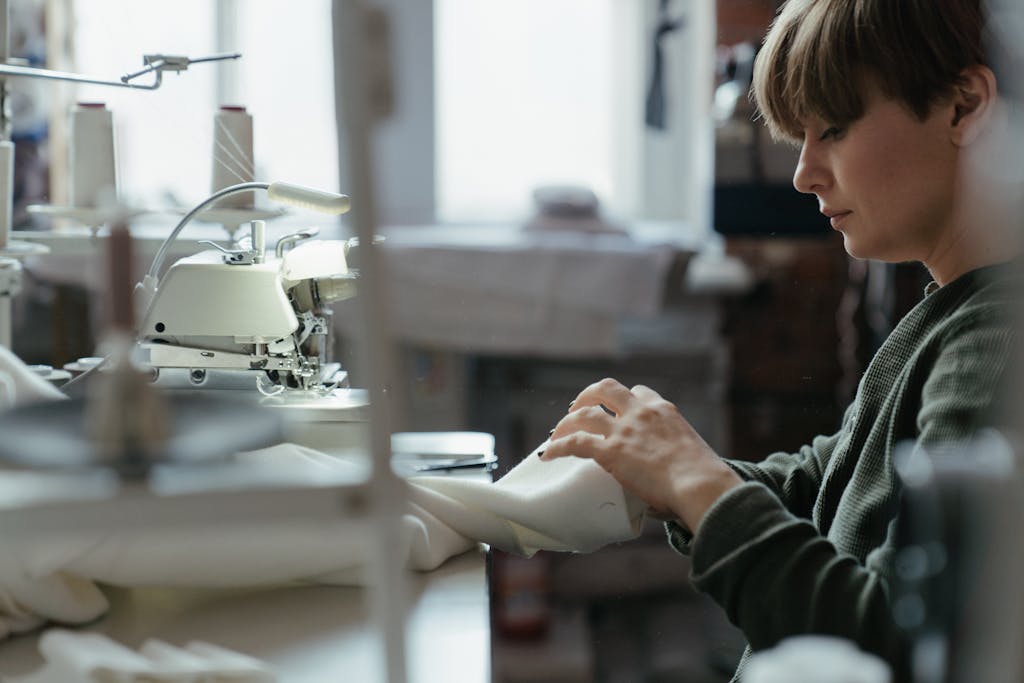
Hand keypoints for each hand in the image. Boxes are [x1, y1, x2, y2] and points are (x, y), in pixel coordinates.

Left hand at [541, 378, 741, 531]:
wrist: (699, 484)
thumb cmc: (702, 480)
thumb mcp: (688, 455)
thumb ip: (670, 462)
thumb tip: (660, 496)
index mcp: (664, 411)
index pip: (639, 391)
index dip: (624, 399)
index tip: (616, 409)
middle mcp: (641, 413)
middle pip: (606, 388)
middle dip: (588, 395)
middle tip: (578, 408)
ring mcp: (624, 430)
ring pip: (584, 413)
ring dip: (567, 421)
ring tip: (557, 432)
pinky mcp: (610, 451)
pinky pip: (574, 442)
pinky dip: (558, 446)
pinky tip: (548, 454)